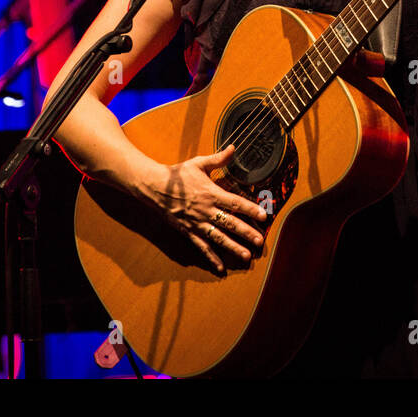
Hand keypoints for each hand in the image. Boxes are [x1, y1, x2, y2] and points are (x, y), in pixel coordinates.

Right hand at [140, 145, 267, 273]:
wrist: (154, 187)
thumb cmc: (178, 175)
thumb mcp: (198, 163)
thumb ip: (218, 159)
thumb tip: (233, 148)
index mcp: (211, 193)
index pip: (235, 202)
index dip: (250, 209)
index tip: (263, 215)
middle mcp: (206, 210)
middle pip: (230, 223)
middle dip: (246, 232)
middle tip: (260, 241)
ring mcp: (197, 223)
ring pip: (218, 238)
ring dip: (233, 247)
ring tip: (246, 256)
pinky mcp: (189, 232)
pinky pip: (202, 247)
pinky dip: (211, 258)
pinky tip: (221, 268)